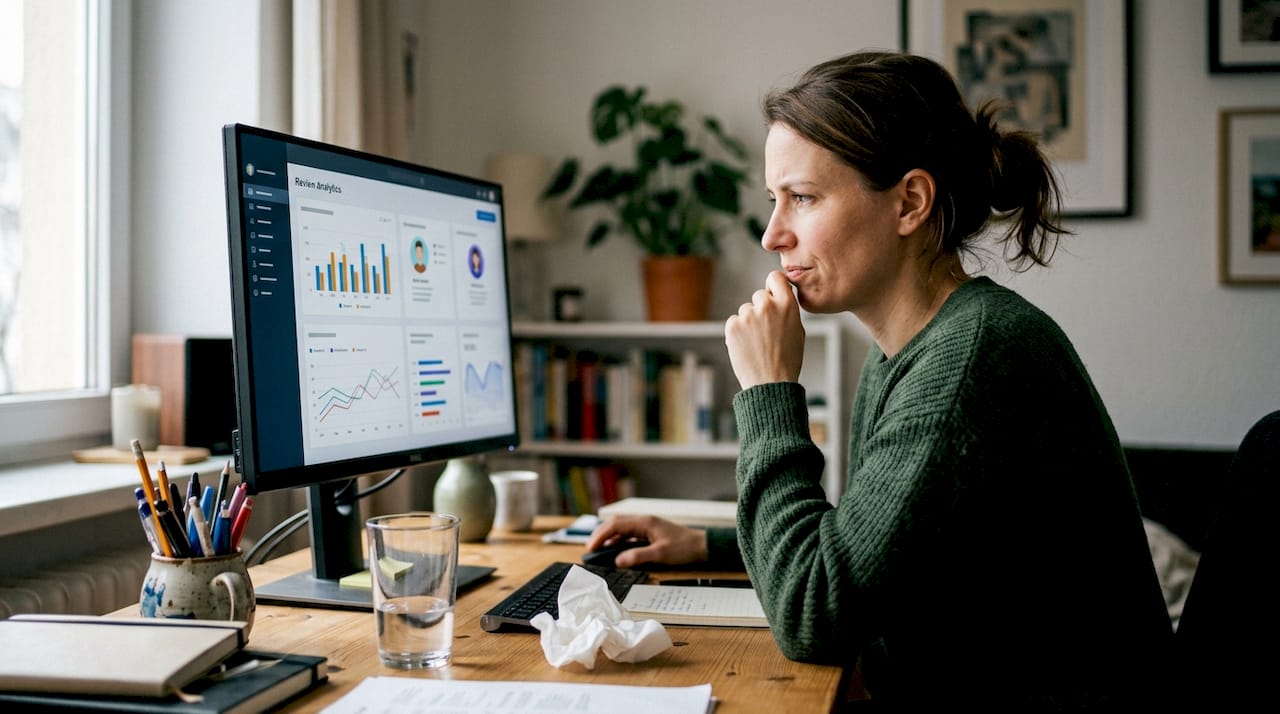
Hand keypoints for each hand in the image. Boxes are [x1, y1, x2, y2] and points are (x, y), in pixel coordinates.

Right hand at [585, 515, 707, 567]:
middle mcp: (643, 521)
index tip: (590, 548)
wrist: (701, 545)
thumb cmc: (684, 547)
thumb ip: (638, 556)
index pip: (615, 525)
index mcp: (644, 522)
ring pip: (620, 529)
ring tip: (597, 551)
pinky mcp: (648, 532)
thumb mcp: (660, 554)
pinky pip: (628, 535)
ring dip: (608, 538)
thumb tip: (618, 560)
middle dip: (600, 535)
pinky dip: (618, 541)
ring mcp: (645, 526)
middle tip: (589, 549)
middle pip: (615, 524)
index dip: (600, 536)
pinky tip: (614, 551)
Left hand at [725, 270, 804, 388]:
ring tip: (757, 343)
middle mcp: (767, 306)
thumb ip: (786, 310)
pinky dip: (738, 332)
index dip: (773, 285)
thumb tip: (777, 296)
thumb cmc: (787, 360)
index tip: (772, 293)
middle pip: (759, 295)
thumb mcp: (797, 331)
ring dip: (749, 322)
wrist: (771, 383)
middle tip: (765, 330)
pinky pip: (734, 321)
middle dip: (761, 308)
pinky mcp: (733, 326)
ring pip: (745, 310)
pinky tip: (747, 346)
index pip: (775, 277)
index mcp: (787, 305)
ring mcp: (748, 315)